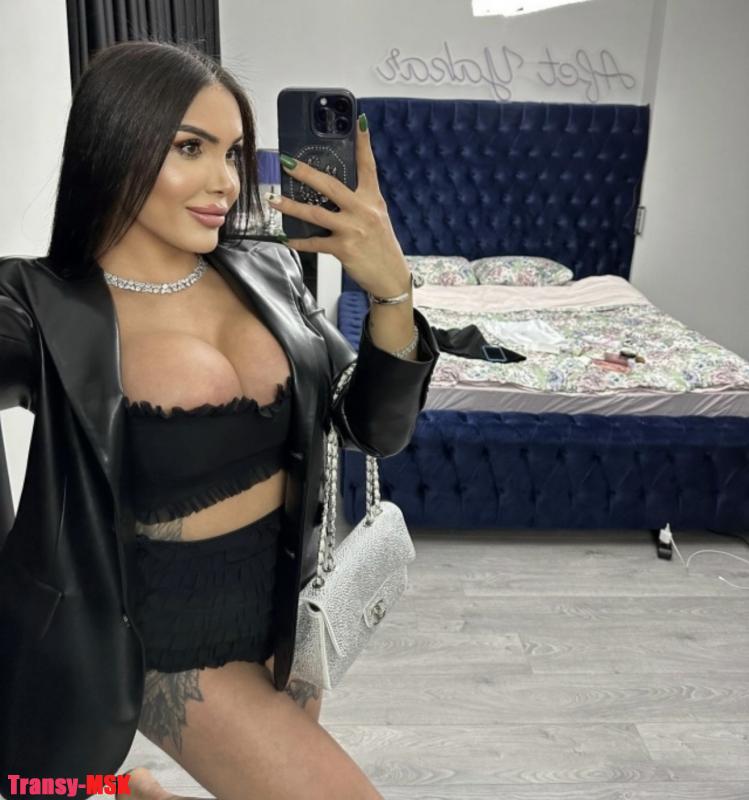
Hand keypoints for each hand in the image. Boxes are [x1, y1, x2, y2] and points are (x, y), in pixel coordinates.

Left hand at [267, 114, 411, 297]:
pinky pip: (315, 242)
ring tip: (275, 200)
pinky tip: (285, 238)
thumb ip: (358, 204)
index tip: (359, 121)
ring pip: (316, 213)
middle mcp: (363, 210)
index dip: (364, 142)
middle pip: (330, 185)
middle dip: (305, 172)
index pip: (369, 166)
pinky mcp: (344, 249)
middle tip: (287, 163)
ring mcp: (353, 229)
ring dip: (291, 206)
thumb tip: (331, 194)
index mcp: (373, 200)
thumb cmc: (382, 248)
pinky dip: (298, 241)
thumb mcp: (376, 219)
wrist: (391, 277)